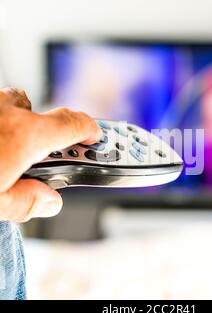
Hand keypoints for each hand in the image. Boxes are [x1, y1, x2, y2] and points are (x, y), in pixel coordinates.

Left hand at [0, 87, 101, 221]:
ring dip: (13, 120)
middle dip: (43, 130)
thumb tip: (49, 200)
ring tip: (4, 147)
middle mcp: (6, 110)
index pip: (73, 124)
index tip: (96, 135)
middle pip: (37, 112)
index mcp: (22, 135)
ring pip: (10, 104)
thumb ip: (26, 202)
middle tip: (31, 153)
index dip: (90, 129)